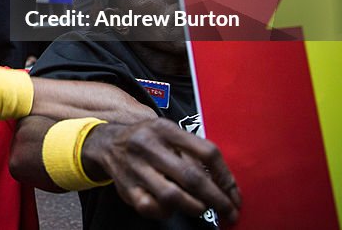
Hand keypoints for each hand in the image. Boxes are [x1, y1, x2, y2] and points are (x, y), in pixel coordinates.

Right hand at [82, 118, 240, 225]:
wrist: (107, 143)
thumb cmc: (148, 140)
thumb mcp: (168, 133)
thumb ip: (192, 152)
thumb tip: (224, 184)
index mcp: (165, 129)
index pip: (206, 152)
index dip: (225, 176)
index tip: (234, 193)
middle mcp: (149, 146)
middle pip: (192, 177)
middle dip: (217, 199)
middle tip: (229, 212)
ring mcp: (136, 168)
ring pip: (173, 196)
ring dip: (194, 207)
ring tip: (202, 208)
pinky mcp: (126, 188)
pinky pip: (152, 208)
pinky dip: (167, 212)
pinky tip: (172, 208)